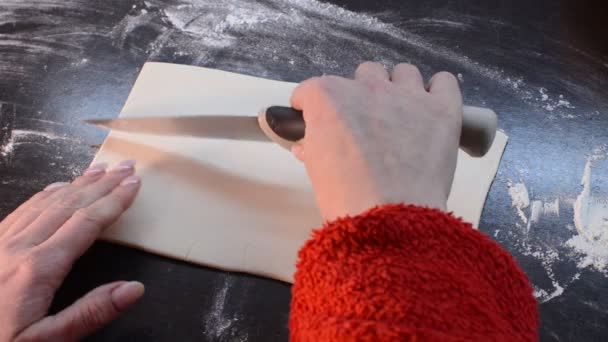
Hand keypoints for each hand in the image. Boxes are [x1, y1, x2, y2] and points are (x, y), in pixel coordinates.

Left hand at [0, 160, 142, 340]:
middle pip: (69, 204)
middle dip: (102, 184)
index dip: (114, 201)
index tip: (135, 183)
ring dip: (77, 183)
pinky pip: (22, 211)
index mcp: (39, 268)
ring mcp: (1, 243)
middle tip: (126, 166)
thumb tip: (135, 288)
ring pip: (46, 202)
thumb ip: (91, 313)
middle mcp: (19, 247)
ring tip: (100, 169)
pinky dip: (45, 194)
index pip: (87, 223)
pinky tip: (56, 187)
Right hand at [291, 62, 461, 220]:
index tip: (316, 122)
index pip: (312, 90)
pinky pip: (443, 81)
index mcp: (329, 97)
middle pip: (364, 75)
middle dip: (362, 95)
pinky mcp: (442, 108)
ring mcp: (408, 95)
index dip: (312, 108)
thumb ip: (312, 147)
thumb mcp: (315, 169)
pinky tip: (430, 110)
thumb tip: (309, 146)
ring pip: (403, 73)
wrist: (389, 215)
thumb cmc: (345, 196)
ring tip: (400, 117)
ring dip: (398, 89)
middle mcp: (368, 86)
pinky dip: (437, 91)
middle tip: (364, 124)